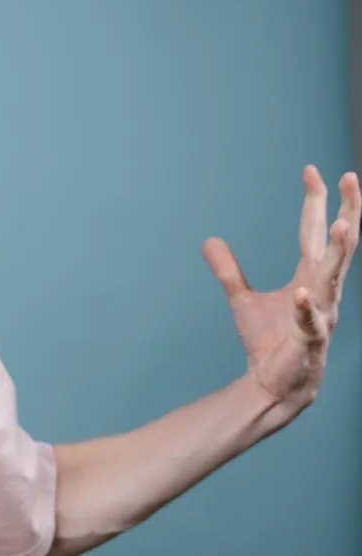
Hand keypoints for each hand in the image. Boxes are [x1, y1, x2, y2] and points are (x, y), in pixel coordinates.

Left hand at [203, 166, 360, 413]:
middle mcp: (323, 291)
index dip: (316, 202)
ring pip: (335, 278)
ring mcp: (321, 315)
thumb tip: (208, 240)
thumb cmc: (269, 343)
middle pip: (339, 245)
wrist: (272, 385)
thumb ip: (229, 271)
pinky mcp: (309, 342)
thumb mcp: (243, 300)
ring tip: (342, 223)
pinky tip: (303, 291)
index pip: (315, 232)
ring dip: (339, 251)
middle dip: (348, 211)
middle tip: (351, 177)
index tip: (313, 170)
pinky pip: (311, 321)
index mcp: (311, 277)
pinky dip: (307, 307)